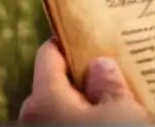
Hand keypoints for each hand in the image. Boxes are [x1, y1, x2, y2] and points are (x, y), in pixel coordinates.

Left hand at [18, 38, 149, 123]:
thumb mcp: (122, 113)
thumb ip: (109, 84)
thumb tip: (99, 66)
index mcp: (44, 100)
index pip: (49, 54)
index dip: (71, 42)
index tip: (93, 36)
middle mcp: (32, 121)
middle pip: (54, 84)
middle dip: (82, 77)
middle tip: (111, 70)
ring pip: (60, 112)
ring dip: (84, 106)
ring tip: (117, 101)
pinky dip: (82, 123)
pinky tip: (110, 123)